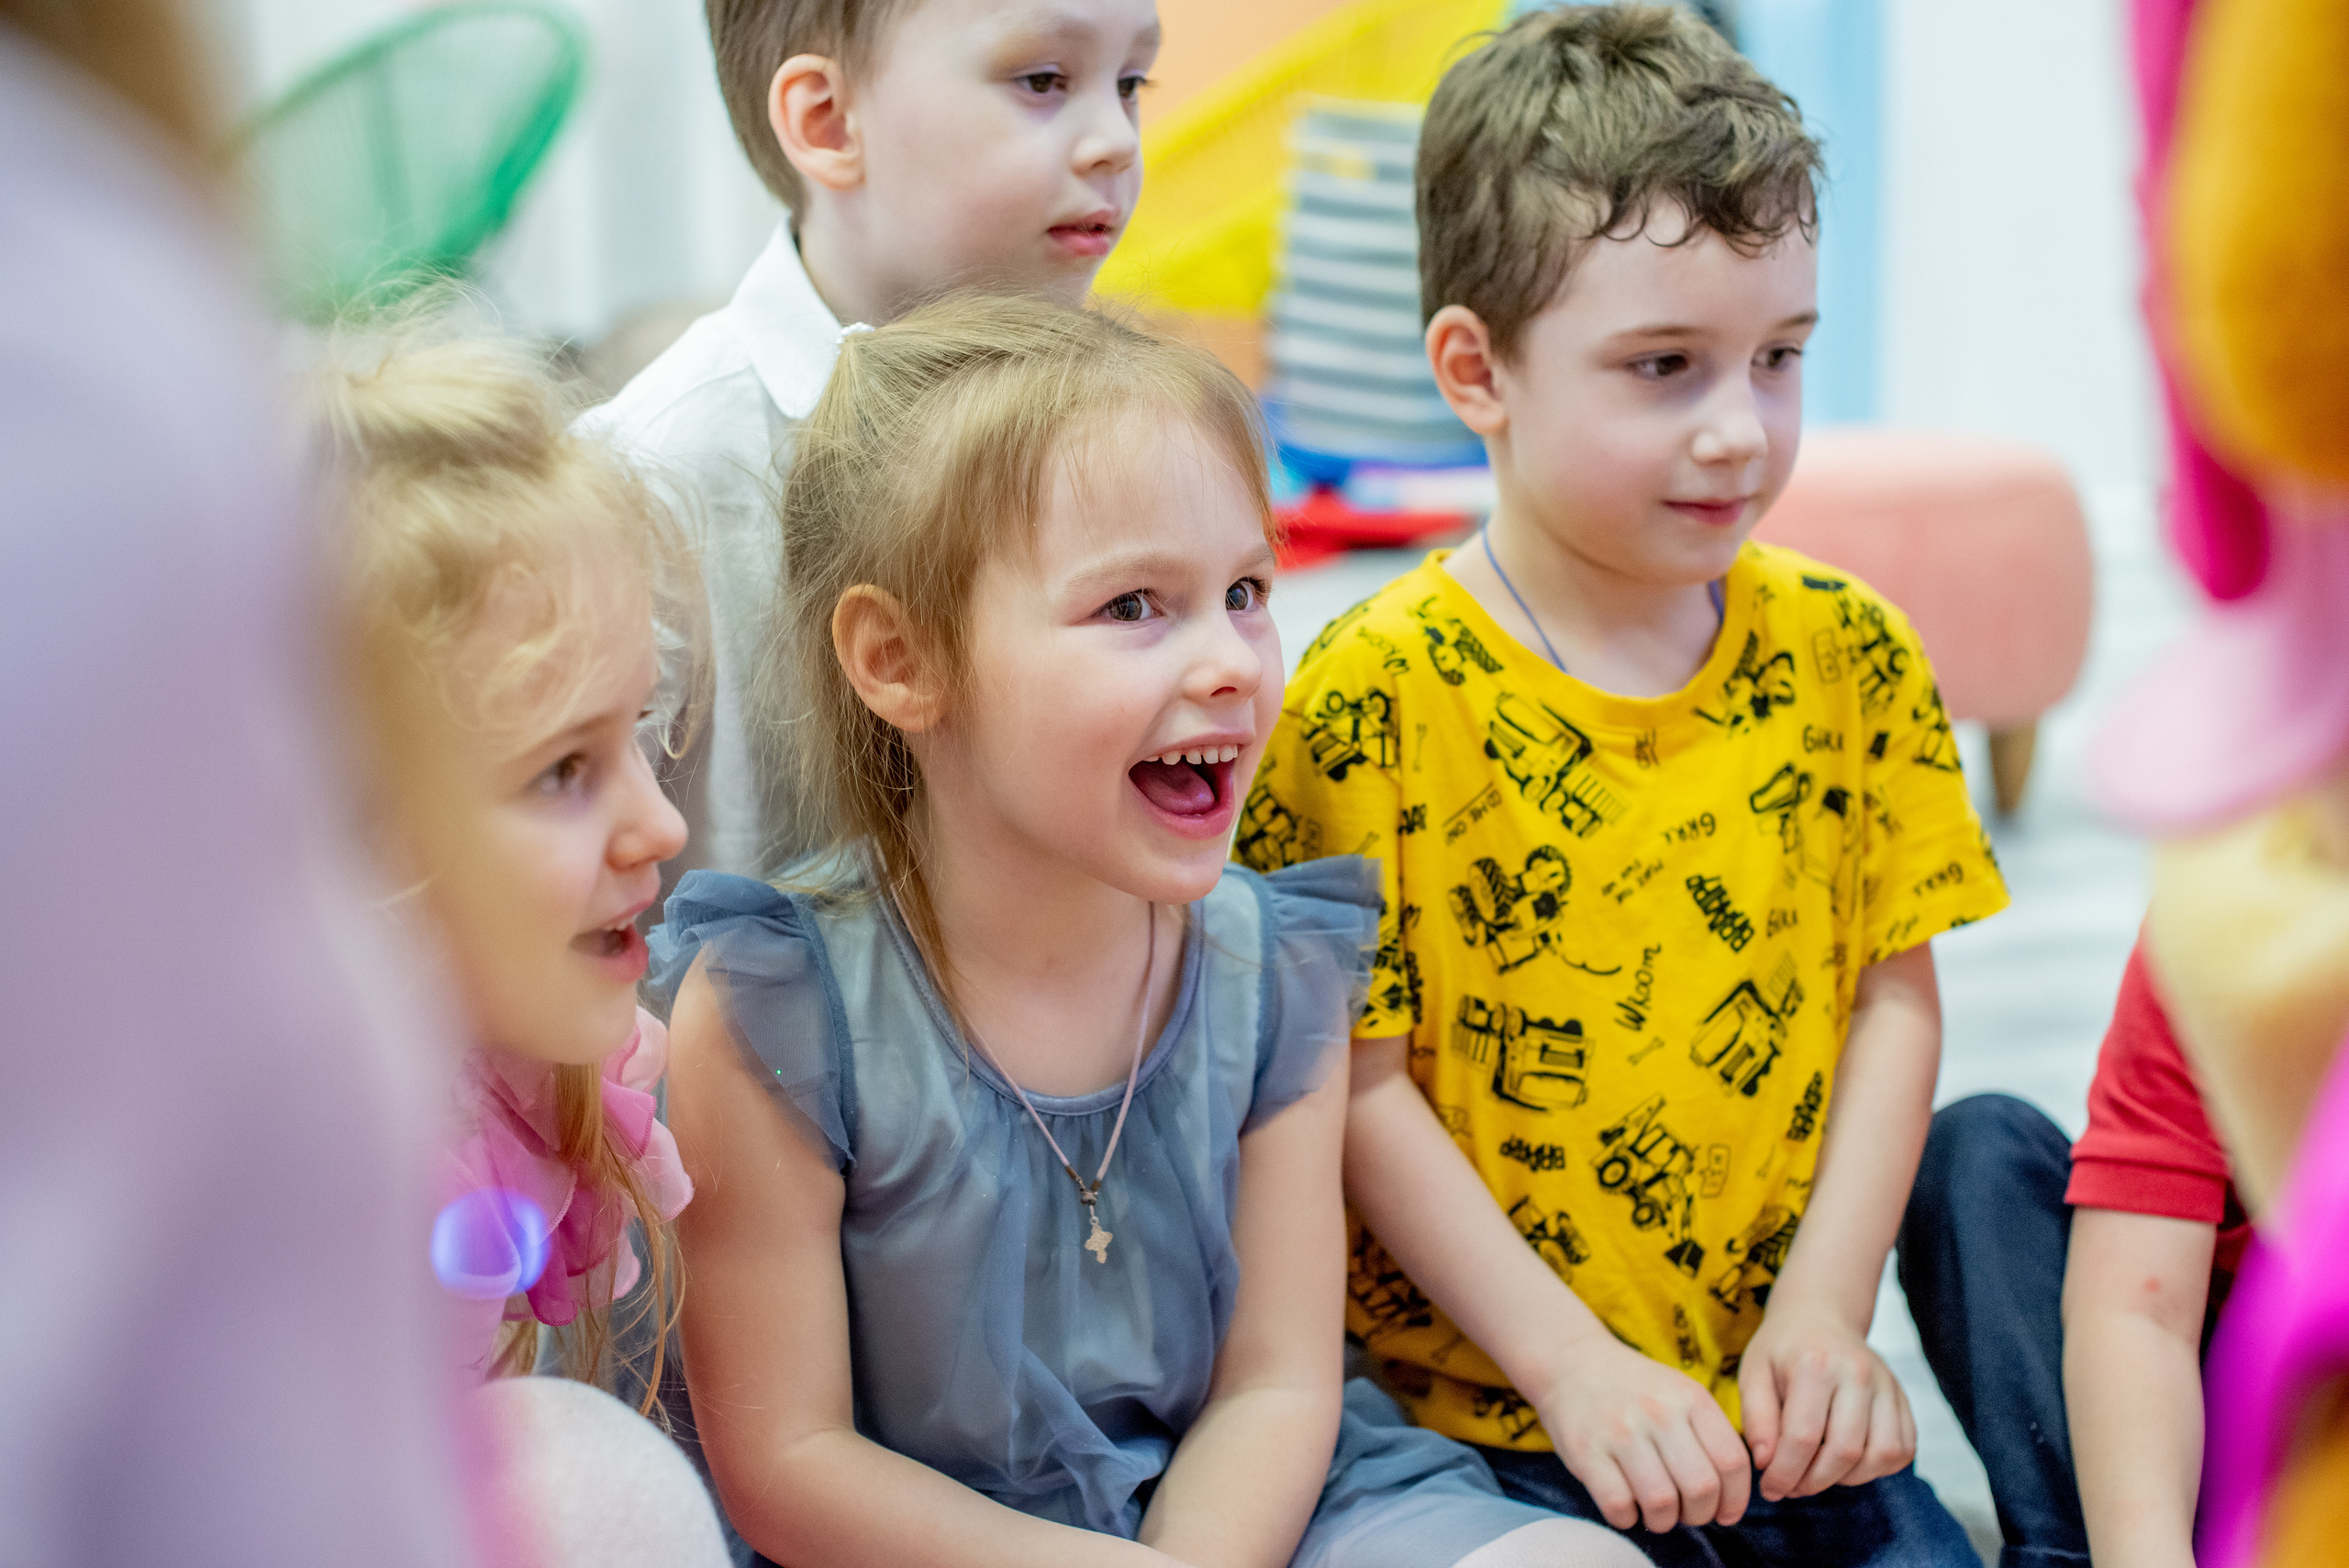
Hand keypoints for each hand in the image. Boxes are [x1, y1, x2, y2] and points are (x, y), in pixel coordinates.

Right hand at [1531, 1331, 1751, 1532]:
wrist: (1571, 1361)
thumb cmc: (1635, 1389)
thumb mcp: (1681, 1393)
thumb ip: (1708, 1436)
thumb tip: (1729, 1498)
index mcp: (1691, 1398)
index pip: (1733, 1462)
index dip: (1736, 1499)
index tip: (1726, 1513)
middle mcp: (1659, 1412)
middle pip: (1701, 1488)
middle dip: (1700, 1515)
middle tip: (1687, 1513)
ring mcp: (1621, 1432)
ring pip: (1661, 1504)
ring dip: (1664, 1521)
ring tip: (1657, 1512)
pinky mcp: (1586, 1452)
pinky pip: (1618, 1507)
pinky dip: (1627, 1518)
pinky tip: (1626, 1505)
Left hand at [1736, 1307, 1914, 1500]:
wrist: (1820, 1315)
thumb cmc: (1782, 1349)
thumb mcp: (1753, 1374)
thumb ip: (1756, 1419)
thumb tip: (1766, 1463)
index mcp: (1814, 1363)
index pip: (1803, 1436)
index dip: (1784, 1473)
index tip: (1769, 1488)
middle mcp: (1857, 1373)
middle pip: (1845, 1451)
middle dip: (1814, 1482)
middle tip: (1792, 1487)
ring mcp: (1887, 1385)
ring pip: (1880, 1455)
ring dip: (1847, 1478)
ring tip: (1818, 1472)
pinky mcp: (1903, 1399)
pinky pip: (1902, 1450)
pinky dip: (1876, 1468)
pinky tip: (1847, 1461)